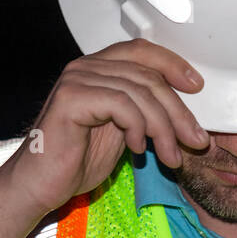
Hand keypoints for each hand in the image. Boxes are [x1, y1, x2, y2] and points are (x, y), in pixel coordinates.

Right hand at [0, 38, 208, 217]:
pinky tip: (137, 148)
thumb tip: (186, 116)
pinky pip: (121, 104)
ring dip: (163, 127)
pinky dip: (137, 127)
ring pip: (139, 92)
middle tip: (195, 140)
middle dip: (178, 111)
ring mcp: (76, 79)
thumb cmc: (75, 162)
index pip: (142, 51)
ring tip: (170, 155)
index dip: (173, 64)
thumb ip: (145, 114)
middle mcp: (86, 67)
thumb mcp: (123, 132)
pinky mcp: (70, 98)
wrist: (39, 186)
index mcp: (98, 69)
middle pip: (147, 74)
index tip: (197, 87)